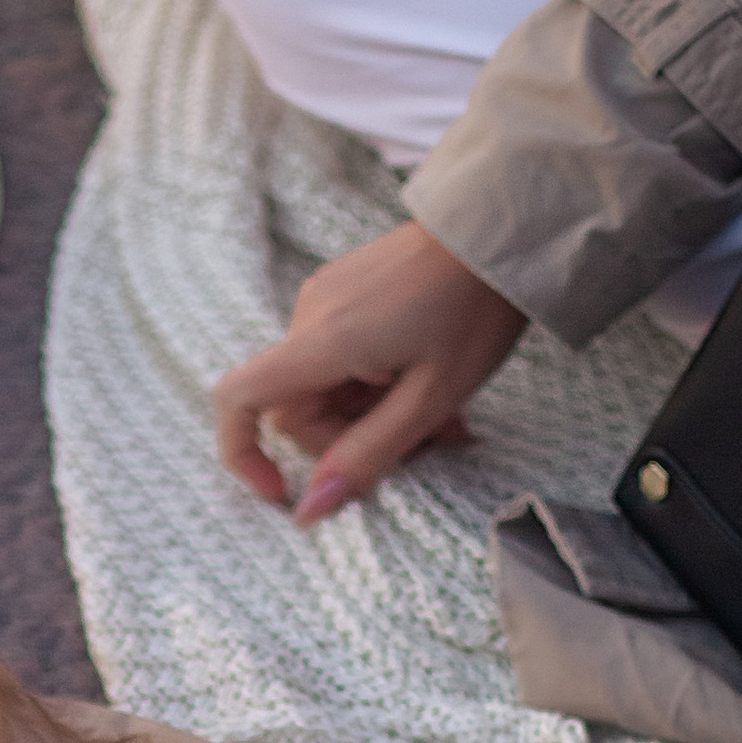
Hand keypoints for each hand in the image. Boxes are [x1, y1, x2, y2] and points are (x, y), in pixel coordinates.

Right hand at [213, 220, 526, 523]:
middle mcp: (310, 313)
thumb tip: (310, 509)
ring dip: (371, 412)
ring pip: (325, 384)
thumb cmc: (475, 312)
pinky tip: (427, 381)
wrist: (502, 233)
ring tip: (440, 415)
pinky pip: (342, 353)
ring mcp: (327, 295)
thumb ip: (367, 457)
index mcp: (323, 341)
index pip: (239, 400)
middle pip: (298, 406)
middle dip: (348, 438)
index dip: (243, 454)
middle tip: (421, 444)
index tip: (282, 490)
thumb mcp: (430, 399)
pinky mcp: (347, 286)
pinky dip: (374, 381)